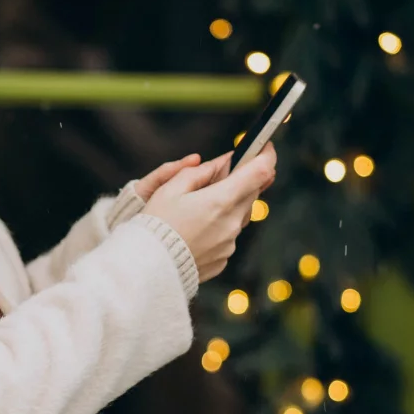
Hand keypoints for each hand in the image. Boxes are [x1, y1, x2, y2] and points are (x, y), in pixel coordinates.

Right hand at [142, 141, 276, 283]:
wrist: (147, 267)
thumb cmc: (155, 225)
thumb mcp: (170, 189)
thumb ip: (199, 172)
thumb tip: (221, 162)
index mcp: (220, 200)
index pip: (260, 171)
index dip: (266, 155)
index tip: (264, 147)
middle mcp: (232, 222)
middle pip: (252, 192)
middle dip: (243, 180)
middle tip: (224, 174)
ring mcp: (229, 243)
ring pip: (240, 214)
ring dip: (230, 204)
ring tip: (202, 206)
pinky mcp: (223, 258)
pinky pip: (229, 235)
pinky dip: (219, 227)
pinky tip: (197, 229)